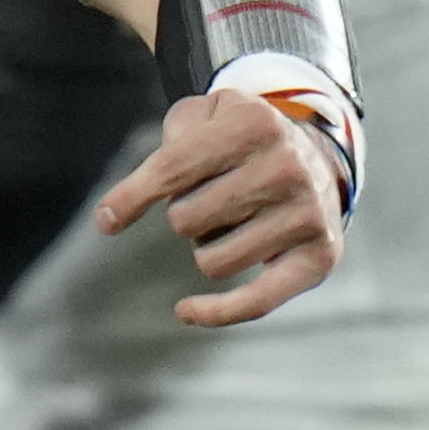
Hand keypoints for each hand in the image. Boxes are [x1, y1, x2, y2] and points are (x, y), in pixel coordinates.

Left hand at [101, 84, 348, 327]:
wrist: (316, 156)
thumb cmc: (240, 141)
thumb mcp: (203, 116)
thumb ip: (160, 150)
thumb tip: (109, 218)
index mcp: (252, 124)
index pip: (170, 171)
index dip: (131, 198)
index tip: (106, 220)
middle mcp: (286, 165)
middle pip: (184, 220)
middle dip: (186, 213)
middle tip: (215, 195)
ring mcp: (308, 213)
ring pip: (210, 261)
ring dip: (208, 246)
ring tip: (238, 220)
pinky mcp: (321, 255)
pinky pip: (257, 301)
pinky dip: (219, 313)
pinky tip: (186, 311)